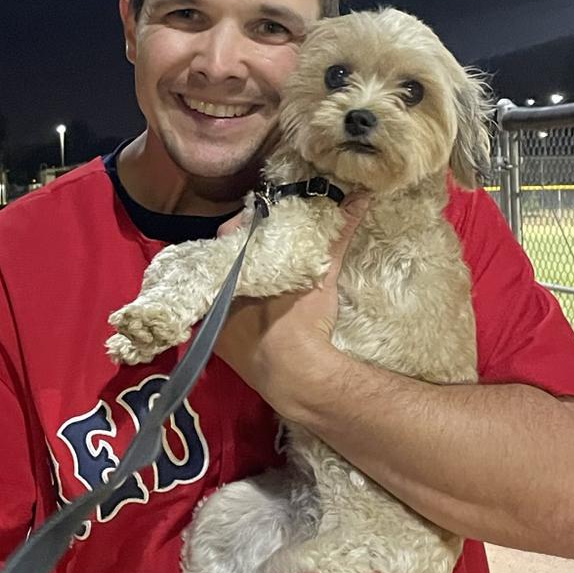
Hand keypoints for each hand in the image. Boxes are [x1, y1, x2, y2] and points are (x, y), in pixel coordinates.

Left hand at [213, 194, 367, 416]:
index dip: (246, 227)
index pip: (230, 234)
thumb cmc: (302, 321)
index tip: (263, 224)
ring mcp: (213, 318)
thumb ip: (336, 235)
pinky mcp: (216, 343)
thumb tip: (360, 197)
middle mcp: (217, 290)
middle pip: (224, 260)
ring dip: (236, 280)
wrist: (294, 375)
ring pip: (219, 286)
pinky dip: (230, 308)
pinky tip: (250, 306)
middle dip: (242, 253)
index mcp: (234, 268)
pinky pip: (216, 315)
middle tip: (265, 248)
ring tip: (261, 275)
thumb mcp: (321, 275)